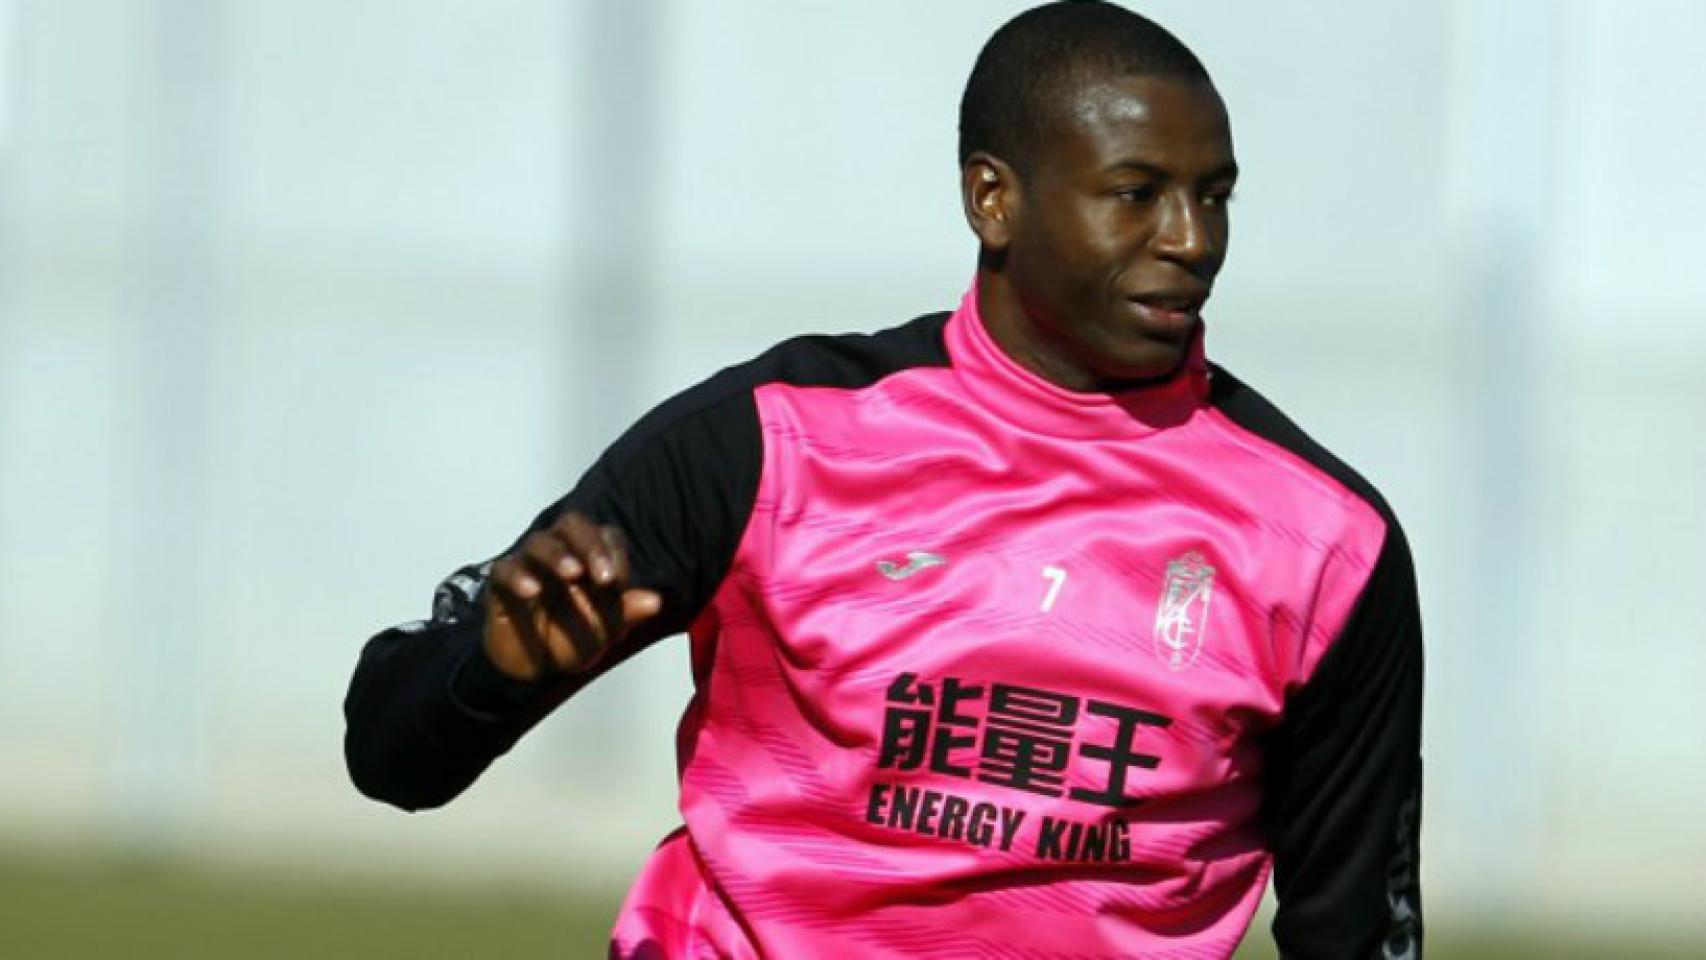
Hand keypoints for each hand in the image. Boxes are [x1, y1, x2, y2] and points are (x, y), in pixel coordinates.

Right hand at [481, 512, 662, 680]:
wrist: (534, 668)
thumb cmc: (571, 638)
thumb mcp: (604, 630)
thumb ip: (626, 612)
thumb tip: (655, 601)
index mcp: (590, 558)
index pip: (606, 535)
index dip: (615, 552)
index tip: (620, 581)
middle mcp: (561, 553)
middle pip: (573, 524)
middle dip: (590, 544)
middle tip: (604, 576)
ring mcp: (530, 565)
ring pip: (540, 542)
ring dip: (558, 555)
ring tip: (572, 574)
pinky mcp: (502, 583)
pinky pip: (505, 569)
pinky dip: (518, 576)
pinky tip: (532, 591)